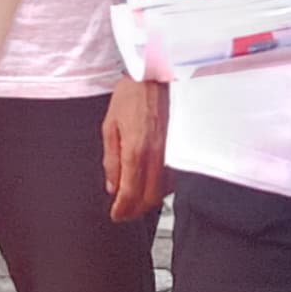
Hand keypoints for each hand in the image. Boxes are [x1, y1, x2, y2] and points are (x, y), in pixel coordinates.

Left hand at [99, 79, 167, 221]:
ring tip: (134, 201)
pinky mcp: (180, 148)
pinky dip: (160, 187)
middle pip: (149, 197)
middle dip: (135, 210)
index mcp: (136, 150)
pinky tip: (150, 185)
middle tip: (124, 213)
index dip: (122, 209)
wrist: (156, 76)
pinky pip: (172, 177)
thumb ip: (111, 160)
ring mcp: (171, 153)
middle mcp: (157, 155)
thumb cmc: (132, 95)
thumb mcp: (110, 126)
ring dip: (148, 201)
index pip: (130, 192)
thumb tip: (111, 185)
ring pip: (163, 190)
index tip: (115, 215)